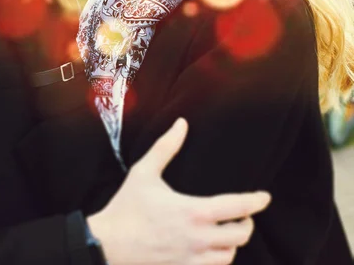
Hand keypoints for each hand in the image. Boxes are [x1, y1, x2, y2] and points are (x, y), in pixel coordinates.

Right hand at [87, 118, 270, 264]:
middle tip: (244, 214)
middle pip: (240, 235)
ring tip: (229, 231)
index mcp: (193, 212)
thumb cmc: (127, 206)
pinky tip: (213, 249)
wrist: (108, 244)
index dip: (255, 202)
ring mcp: (192, 259)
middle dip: (247, 223)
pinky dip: (220, 259)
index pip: (237, 207)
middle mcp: (198, 238)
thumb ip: (166, 147)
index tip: (265, 197)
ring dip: (234, 243)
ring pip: (230, 256)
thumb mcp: (144, 171)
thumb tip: (182, 123)